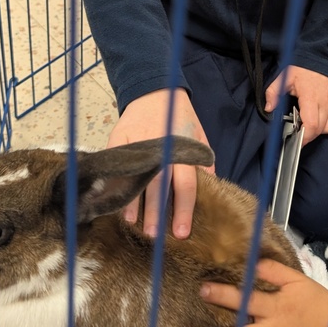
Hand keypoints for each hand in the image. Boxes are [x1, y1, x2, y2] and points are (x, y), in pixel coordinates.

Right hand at [108, 89, 213, 238]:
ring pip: (136, 177)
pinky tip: (115, 200)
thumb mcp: (199, 135)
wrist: (155, 90)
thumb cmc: (180, 117)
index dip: (184, 210)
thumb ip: (204, 161)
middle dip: (157, 213)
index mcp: (183, 148)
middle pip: (159, 185)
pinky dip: (116, 183)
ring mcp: (138, 142)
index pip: (185, 185)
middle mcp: (161, 146)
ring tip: (134, 224)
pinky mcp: (119, 138)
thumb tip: (212, 189)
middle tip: (155, 236)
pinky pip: (118, 165)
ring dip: (134, 203)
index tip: (181, 232)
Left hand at [264, 67, 327, 144]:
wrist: (322, 57)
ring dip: (320, 129)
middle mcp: (326, 102)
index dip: (304, 137)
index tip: (298, 141)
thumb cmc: (303, 68)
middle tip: (300, 130)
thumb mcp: (285, 77)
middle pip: (319, 130)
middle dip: (309, 134)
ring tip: (311, 121)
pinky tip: (321, 116)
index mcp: (311, 97)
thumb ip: (274, 92)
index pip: (311, 125)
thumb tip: (269, 108)